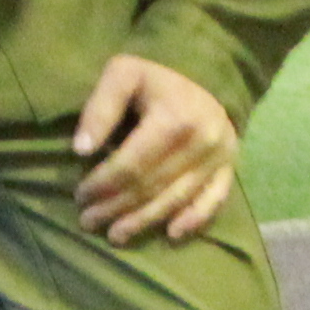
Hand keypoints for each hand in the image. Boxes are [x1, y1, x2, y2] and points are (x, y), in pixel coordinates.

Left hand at [71, 54, 239, 243]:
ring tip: (115, 236)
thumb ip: (100, 107)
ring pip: (176, 200)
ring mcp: (219, 158)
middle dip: (116, 208)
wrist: (207, 74)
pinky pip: (213, 201)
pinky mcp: (230, 167)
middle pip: (151, 186)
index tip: (80, 196)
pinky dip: (193, 220)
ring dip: (143, 222)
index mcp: (174, 118)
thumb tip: (81, 150)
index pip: (131, 164)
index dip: (103, 185)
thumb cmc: (156, 79)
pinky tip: (171, 235)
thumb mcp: (123, 74)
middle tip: (89, 221)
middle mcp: (201, 142)